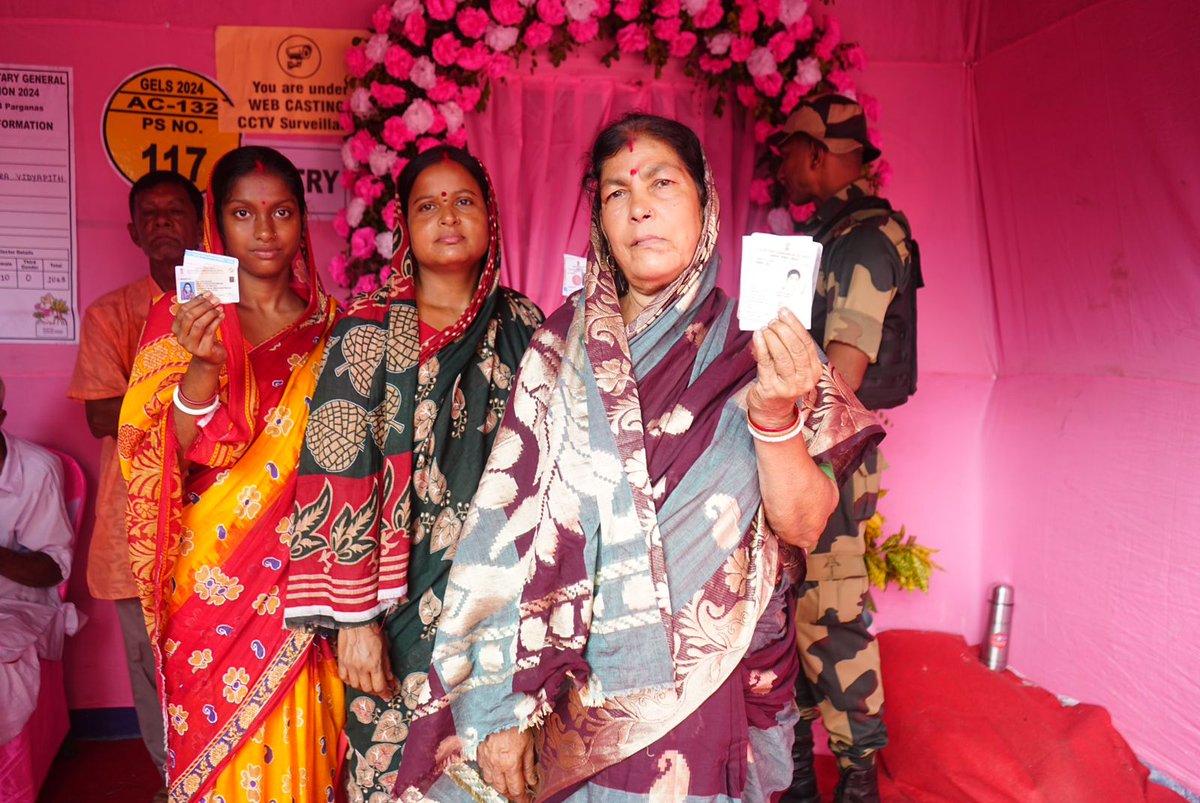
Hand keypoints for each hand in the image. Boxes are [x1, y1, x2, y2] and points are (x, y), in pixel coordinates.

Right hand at [172, 292, 225, 366]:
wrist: (211, 358)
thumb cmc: (205, 338)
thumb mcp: (200, 324)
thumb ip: (199, 312)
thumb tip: (208, 295)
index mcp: (176, 328)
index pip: (182, 310)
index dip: (195, 301)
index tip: (207, 294)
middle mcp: (180, 337)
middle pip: (190, 316)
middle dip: (204, 306)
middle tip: (215, 300)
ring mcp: (190, 345)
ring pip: (199, 324)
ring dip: (211, 313)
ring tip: (220, 308)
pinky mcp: (202, 351)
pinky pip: (209, 332)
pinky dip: (216, 322)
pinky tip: (222, 316)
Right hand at [336, 623, 396, 696]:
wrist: (356, 621)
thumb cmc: (372, 631)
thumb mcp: (385, 647)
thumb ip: (387, 665)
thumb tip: (390, 678)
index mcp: (373, 664)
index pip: (379, 686)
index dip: (384, 693)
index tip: (388, 695)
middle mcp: (361, 668)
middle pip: (367, 688)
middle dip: (375, 691)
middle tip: (379, 689)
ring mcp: (349, 665)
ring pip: (355, 685)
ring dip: (363, 687)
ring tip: (368, 684)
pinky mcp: (341, 662)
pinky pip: (344, 678)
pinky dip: (350, 681)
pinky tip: (355, 679)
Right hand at [478, 727, 536, 802]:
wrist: (498, 709)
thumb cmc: (516, 725)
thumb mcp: (528, 744)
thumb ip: (528, 766)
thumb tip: (532, 782)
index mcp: (510, 764)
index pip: (516, 789)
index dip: (522, 798)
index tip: (526, 801)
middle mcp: (496, 766)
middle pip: (502, 789)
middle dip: (510, 794)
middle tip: (517, 794)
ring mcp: (485, 760)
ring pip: (490, 782)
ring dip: (499, 786)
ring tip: (507, 785)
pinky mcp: (478, 753)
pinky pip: (483, 770)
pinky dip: (490, 775)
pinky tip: (495, 771)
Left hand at [747, 307, 822, 427]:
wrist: (772, 411)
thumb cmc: (783, 382)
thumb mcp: (795, 368)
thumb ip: (792, 348)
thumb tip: (781, 321)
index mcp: (814, 371)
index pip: (807, 343)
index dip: (796, 325)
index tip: (785, 312)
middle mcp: (805, 379)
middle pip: (796, 348)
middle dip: (784, 330)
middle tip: (773, 320)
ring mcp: (788, 386)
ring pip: (782, 355)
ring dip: (772, 337)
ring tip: (765, 327)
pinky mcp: (771, 389)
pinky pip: (766, 363)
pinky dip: (761, 346)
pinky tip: (758, 336)